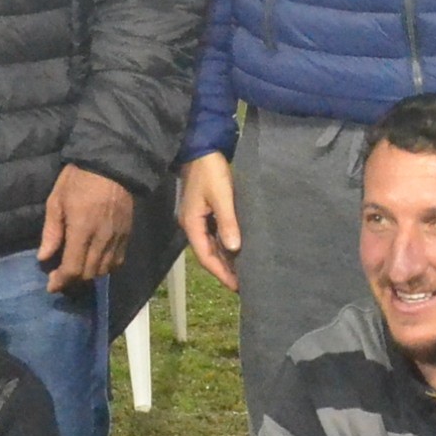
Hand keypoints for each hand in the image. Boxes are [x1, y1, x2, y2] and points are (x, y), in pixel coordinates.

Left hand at [35, 164, 133, 293]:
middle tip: (61, 276)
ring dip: (89, 275)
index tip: (51, 285)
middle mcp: (102, 239)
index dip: (61, 281)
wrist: (113, 163)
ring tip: (78, 269)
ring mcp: (118, 237)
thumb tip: (43, 257)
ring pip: (105, 270)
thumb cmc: (79, 179)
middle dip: (73, 280)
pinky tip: (96, 261)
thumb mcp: (56, 200)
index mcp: (82, 230)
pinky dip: (106, 267)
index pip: (73, 268)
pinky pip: (118, 261)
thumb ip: (51, 232)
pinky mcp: (128, 234)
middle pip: (89, 273)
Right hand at [175, 152, 241, 290]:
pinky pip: (215, 234)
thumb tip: (235, 248)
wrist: (201, 148)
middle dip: (224, 269)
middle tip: (243, 284)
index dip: (221, 273)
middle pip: (208, 254)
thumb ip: (227, 222)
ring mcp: (198, 218)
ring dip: (225, 258)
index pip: (206, 256)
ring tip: (243, 271)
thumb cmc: (210, 171)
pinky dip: (225, 244)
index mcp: (192, 224)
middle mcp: (192, 225)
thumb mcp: (221, 196)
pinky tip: (238, 249)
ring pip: (212, 245)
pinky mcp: (205, 211)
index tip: (237, 286)